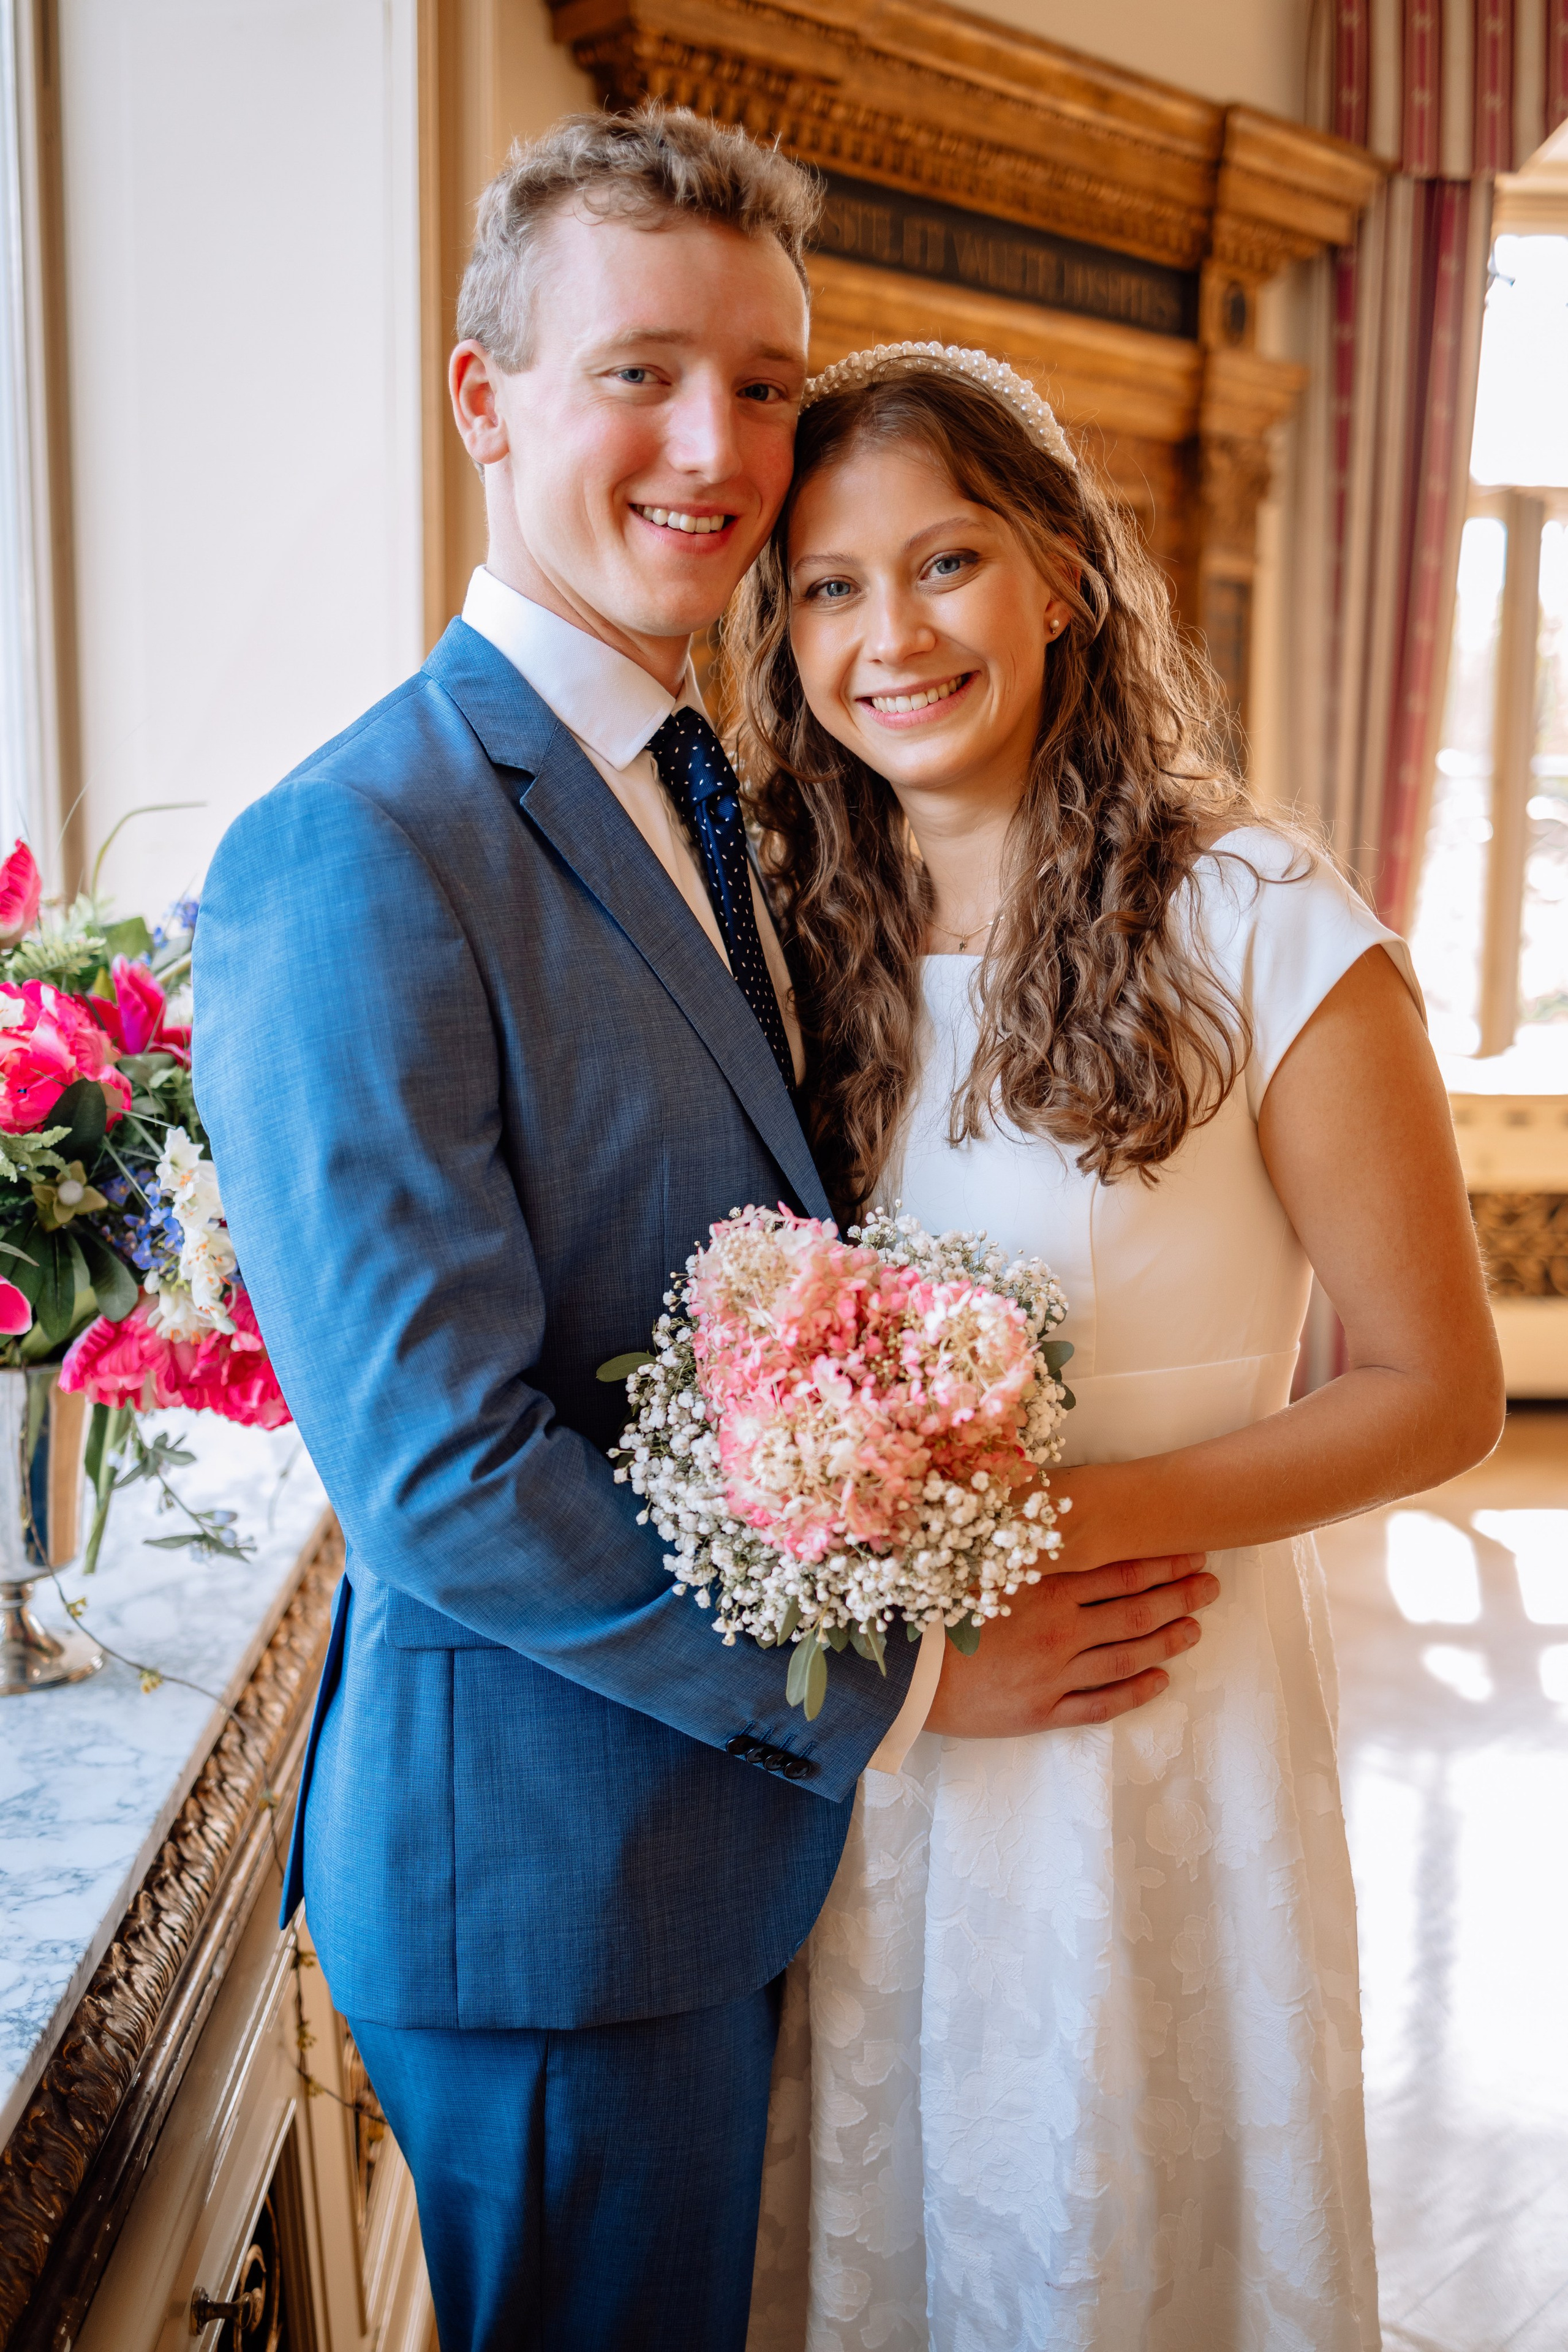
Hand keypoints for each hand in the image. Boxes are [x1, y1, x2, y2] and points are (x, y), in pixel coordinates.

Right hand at [924, 1554, 1219, 1738]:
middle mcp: (1059, 1630)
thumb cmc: (933, 1609)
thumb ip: (1021, 1542)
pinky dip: (1135, 1693)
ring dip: (1167, 1641)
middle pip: (1135, 1611)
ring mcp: (1055, 1674)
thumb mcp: (977, 1562)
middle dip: (1179, 1595)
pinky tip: (1161, 1681)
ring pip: (1127, 1656)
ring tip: (1196, 1628)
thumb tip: (1058, 1510)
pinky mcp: (1043, 1712)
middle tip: (1211, 1584)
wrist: (901, 1672)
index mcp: (1044, 1587)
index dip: (1162, 1560)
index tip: (1192, 1549)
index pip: (1121, 1570)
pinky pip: (1101, 1704)